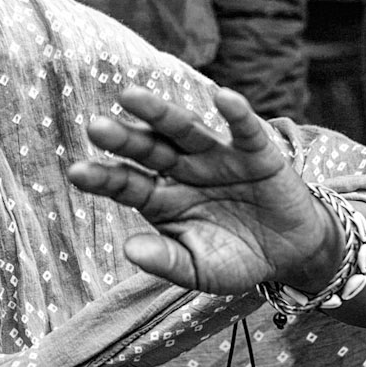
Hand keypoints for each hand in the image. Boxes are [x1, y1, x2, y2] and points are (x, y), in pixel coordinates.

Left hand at [68, 84, 342, 296]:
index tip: (77, 172)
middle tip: (95, 126)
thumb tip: (129, 249)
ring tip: (130, 97)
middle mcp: (183, 170)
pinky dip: (235, 113)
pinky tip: (222, 97)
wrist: (289, 254)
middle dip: (124, 138)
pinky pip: (244, 129)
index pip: (126, 184)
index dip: (103, 177)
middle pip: (149, 149)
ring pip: (185, 130)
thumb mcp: (200, 269)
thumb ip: (167, 260)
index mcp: (161, 198)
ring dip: (160, 113)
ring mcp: (218, 157)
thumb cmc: (235, 259)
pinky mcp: (256, 152)